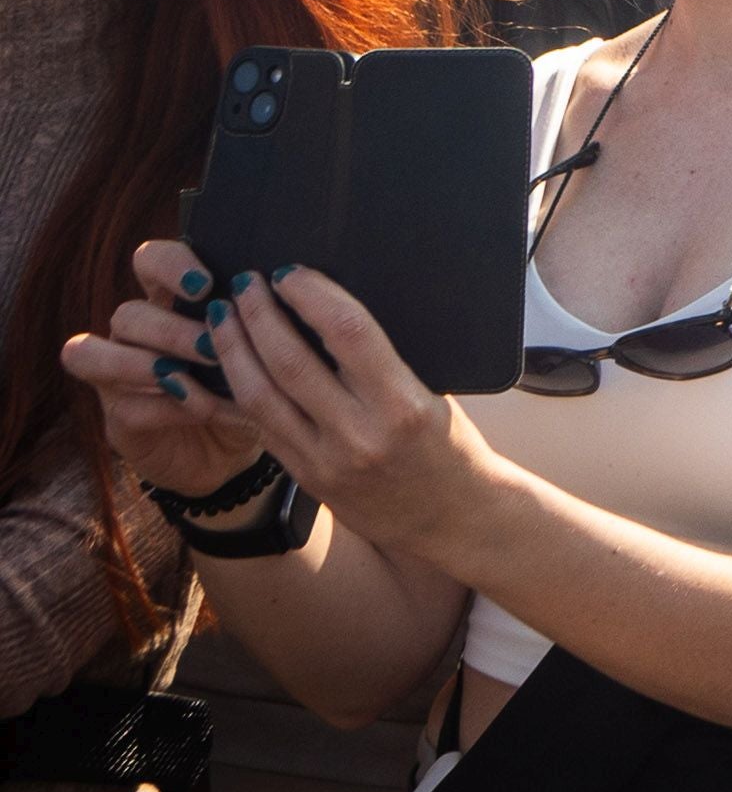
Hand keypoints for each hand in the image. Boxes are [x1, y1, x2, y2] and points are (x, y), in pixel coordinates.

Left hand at [65, 247, 485, 550]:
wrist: (451, 518)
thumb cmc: (450, 447)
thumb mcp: (433, 395)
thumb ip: (384, 363)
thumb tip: (331, 310)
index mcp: (404, 406)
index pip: (349, 334)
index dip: (312, 296)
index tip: (290, 273)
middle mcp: (360, 434)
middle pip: (291, 362)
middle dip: (260, 315)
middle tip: (245, 284)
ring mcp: (325, 460)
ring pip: (260, 394)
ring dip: (234, 348)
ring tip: (224, 316)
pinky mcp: (304, 476)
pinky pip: (257, 426)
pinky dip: (232, 390)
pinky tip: (221, 364)